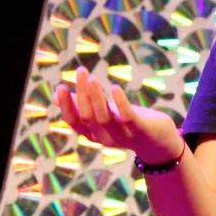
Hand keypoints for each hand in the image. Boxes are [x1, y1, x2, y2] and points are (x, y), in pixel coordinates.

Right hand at [54, 66, 183, 163]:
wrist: (160, 144)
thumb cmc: (128, 126)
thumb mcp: (104, 114)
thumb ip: (83, 107)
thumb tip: (55, 96)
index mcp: (93, 134)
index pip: (74, 121)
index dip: (66, 105)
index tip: (60, 86)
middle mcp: (104, 137)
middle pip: (87, 117)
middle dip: (82, 93)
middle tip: (81, 71)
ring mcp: (122, 135)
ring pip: (103, 117)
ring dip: (96, 96)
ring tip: (93, 77)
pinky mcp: (140, 131)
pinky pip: (127, 118)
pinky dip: (120, 103)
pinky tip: (115, 87)